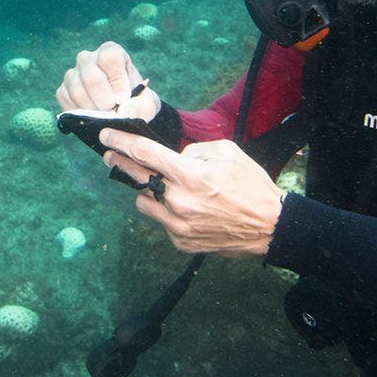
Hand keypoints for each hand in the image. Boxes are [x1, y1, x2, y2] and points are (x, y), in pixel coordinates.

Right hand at [57, 41, 160, 120]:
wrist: (122, 111)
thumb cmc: (136, 101)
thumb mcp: (148, 103)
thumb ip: (142, 106)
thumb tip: (125, 112)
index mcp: (110, 51)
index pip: (109, 58)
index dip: (117, 80)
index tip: (123, 99)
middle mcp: (87, 58)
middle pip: (91, 76)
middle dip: (104, 100)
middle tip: (113, 111)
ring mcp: (72, 74)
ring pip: (78, 92)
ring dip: (94, 110)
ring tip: (105, 115)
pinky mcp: (63, 90)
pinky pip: (68, 103)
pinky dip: (81, 115)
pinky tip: (93, 115)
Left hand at [100, 131, 284, 256]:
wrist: (270, 226)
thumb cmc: (251, 185)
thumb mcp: (228, 152)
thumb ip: (194, 151)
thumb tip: (174, 157)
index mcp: (190, 175)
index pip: (145, 153)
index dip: (121, 141)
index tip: (106, 135)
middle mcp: (179, 201)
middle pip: (136, 177)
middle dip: (120, 162)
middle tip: (111, 155)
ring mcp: (178, 225)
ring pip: (144, 202)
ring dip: (149, 191)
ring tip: (165, 187)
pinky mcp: (180, 241)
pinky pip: (161, 221)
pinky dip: (167, 212)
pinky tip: (186, 209)